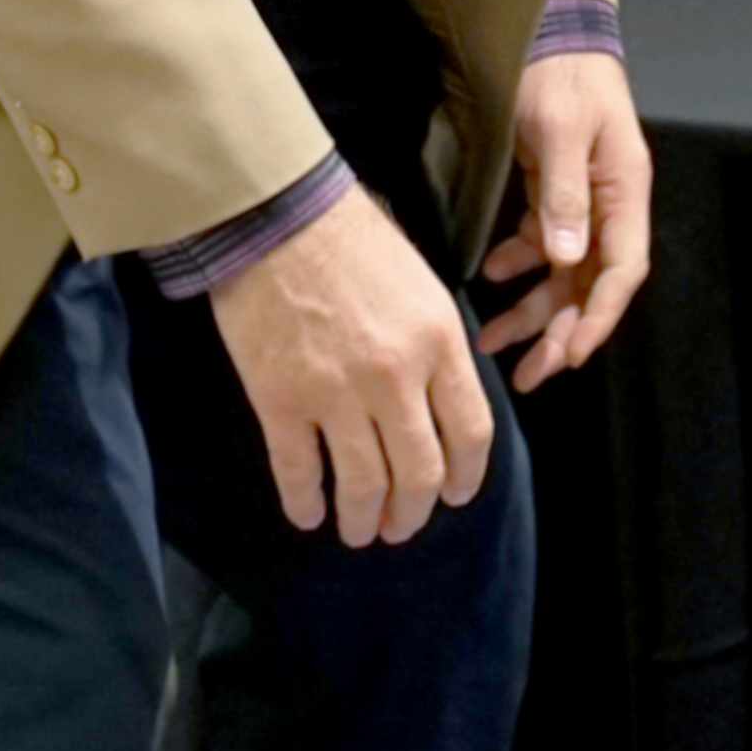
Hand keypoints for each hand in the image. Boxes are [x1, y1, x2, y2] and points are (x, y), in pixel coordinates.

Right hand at [210, 185, 492, 547]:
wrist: (281, 218)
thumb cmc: (358, 245)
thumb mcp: (425, 289)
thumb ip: (438, 352)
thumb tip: (443, 412)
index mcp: (440, 342)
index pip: (471, 432)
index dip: (466, 476)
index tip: (454, 496)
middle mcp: (395, 376)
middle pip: (419, 471)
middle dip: (412, 512)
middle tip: (400, 526)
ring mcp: (336, 393)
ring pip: (361, 483)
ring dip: (361, 519)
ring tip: (358, 532)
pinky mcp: (280, 401)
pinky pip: (298, 472)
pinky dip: (305, 504)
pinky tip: (308, 516)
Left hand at [478, 51, 651, 392]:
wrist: (549, 31)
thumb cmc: (562, 76)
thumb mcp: (563, 131)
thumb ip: (564, 195)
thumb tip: (565, 260)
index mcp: (625, 191)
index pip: (623, 270)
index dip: (599, 316)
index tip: (569, 355)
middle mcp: (610, 203)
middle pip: (592, 283)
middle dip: (562, 331)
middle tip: (528, 375)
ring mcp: (584, 199)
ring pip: (565, 271)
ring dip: (534, 309)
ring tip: (494, 344)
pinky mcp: (557, 190)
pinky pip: (544, 243)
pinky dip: (520, 264)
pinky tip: (492, 276)